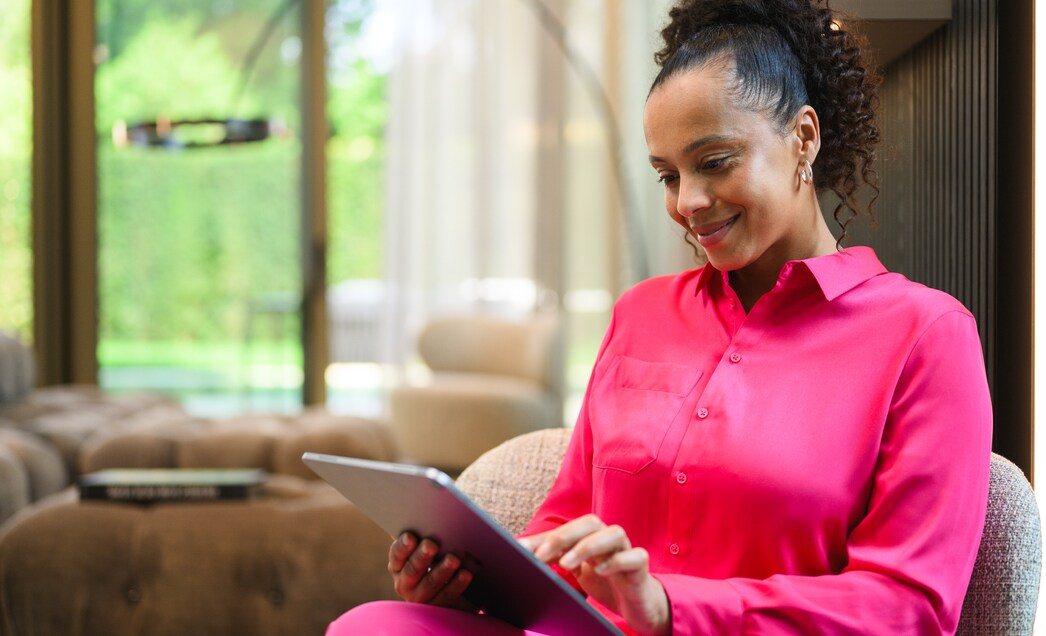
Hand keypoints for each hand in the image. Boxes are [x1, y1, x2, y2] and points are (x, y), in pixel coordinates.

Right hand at [387, 531, 474, 608]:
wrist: (448, 587)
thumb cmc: (435, 556)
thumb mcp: (426, 548)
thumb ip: (424, 538)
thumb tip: (432, 521)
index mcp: (398, 566)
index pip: (397, 555)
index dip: (403, 546)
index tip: (411, 536)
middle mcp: (405, 584)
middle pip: (413, 570)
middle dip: (422, 557)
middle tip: (432, 544)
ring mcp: (421, 599)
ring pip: (431, 584)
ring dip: (442, 570)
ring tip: (454, 558)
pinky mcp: (439, 608)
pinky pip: (448, 596)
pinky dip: (457, 584)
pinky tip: (466, 573)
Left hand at [520, 515, 670, 635]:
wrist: (637, 603)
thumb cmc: (605, 581)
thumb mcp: (576, 570)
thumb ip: (554, 558)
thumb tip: (521, 550)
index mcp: (591, 537)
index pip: (566, 530)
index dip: (543, 538)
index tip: (522, 549)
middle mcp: (608, 538)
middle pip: (590, 523)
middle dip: (563, 536)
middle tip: (541, 556)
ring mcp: (627, 550)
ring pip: (614, 533)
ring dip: (588, 546)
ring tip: (566, 564)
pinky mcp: (641, 566)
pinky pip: (635, 556)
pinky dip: (618, 560)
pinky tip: (601, 571)